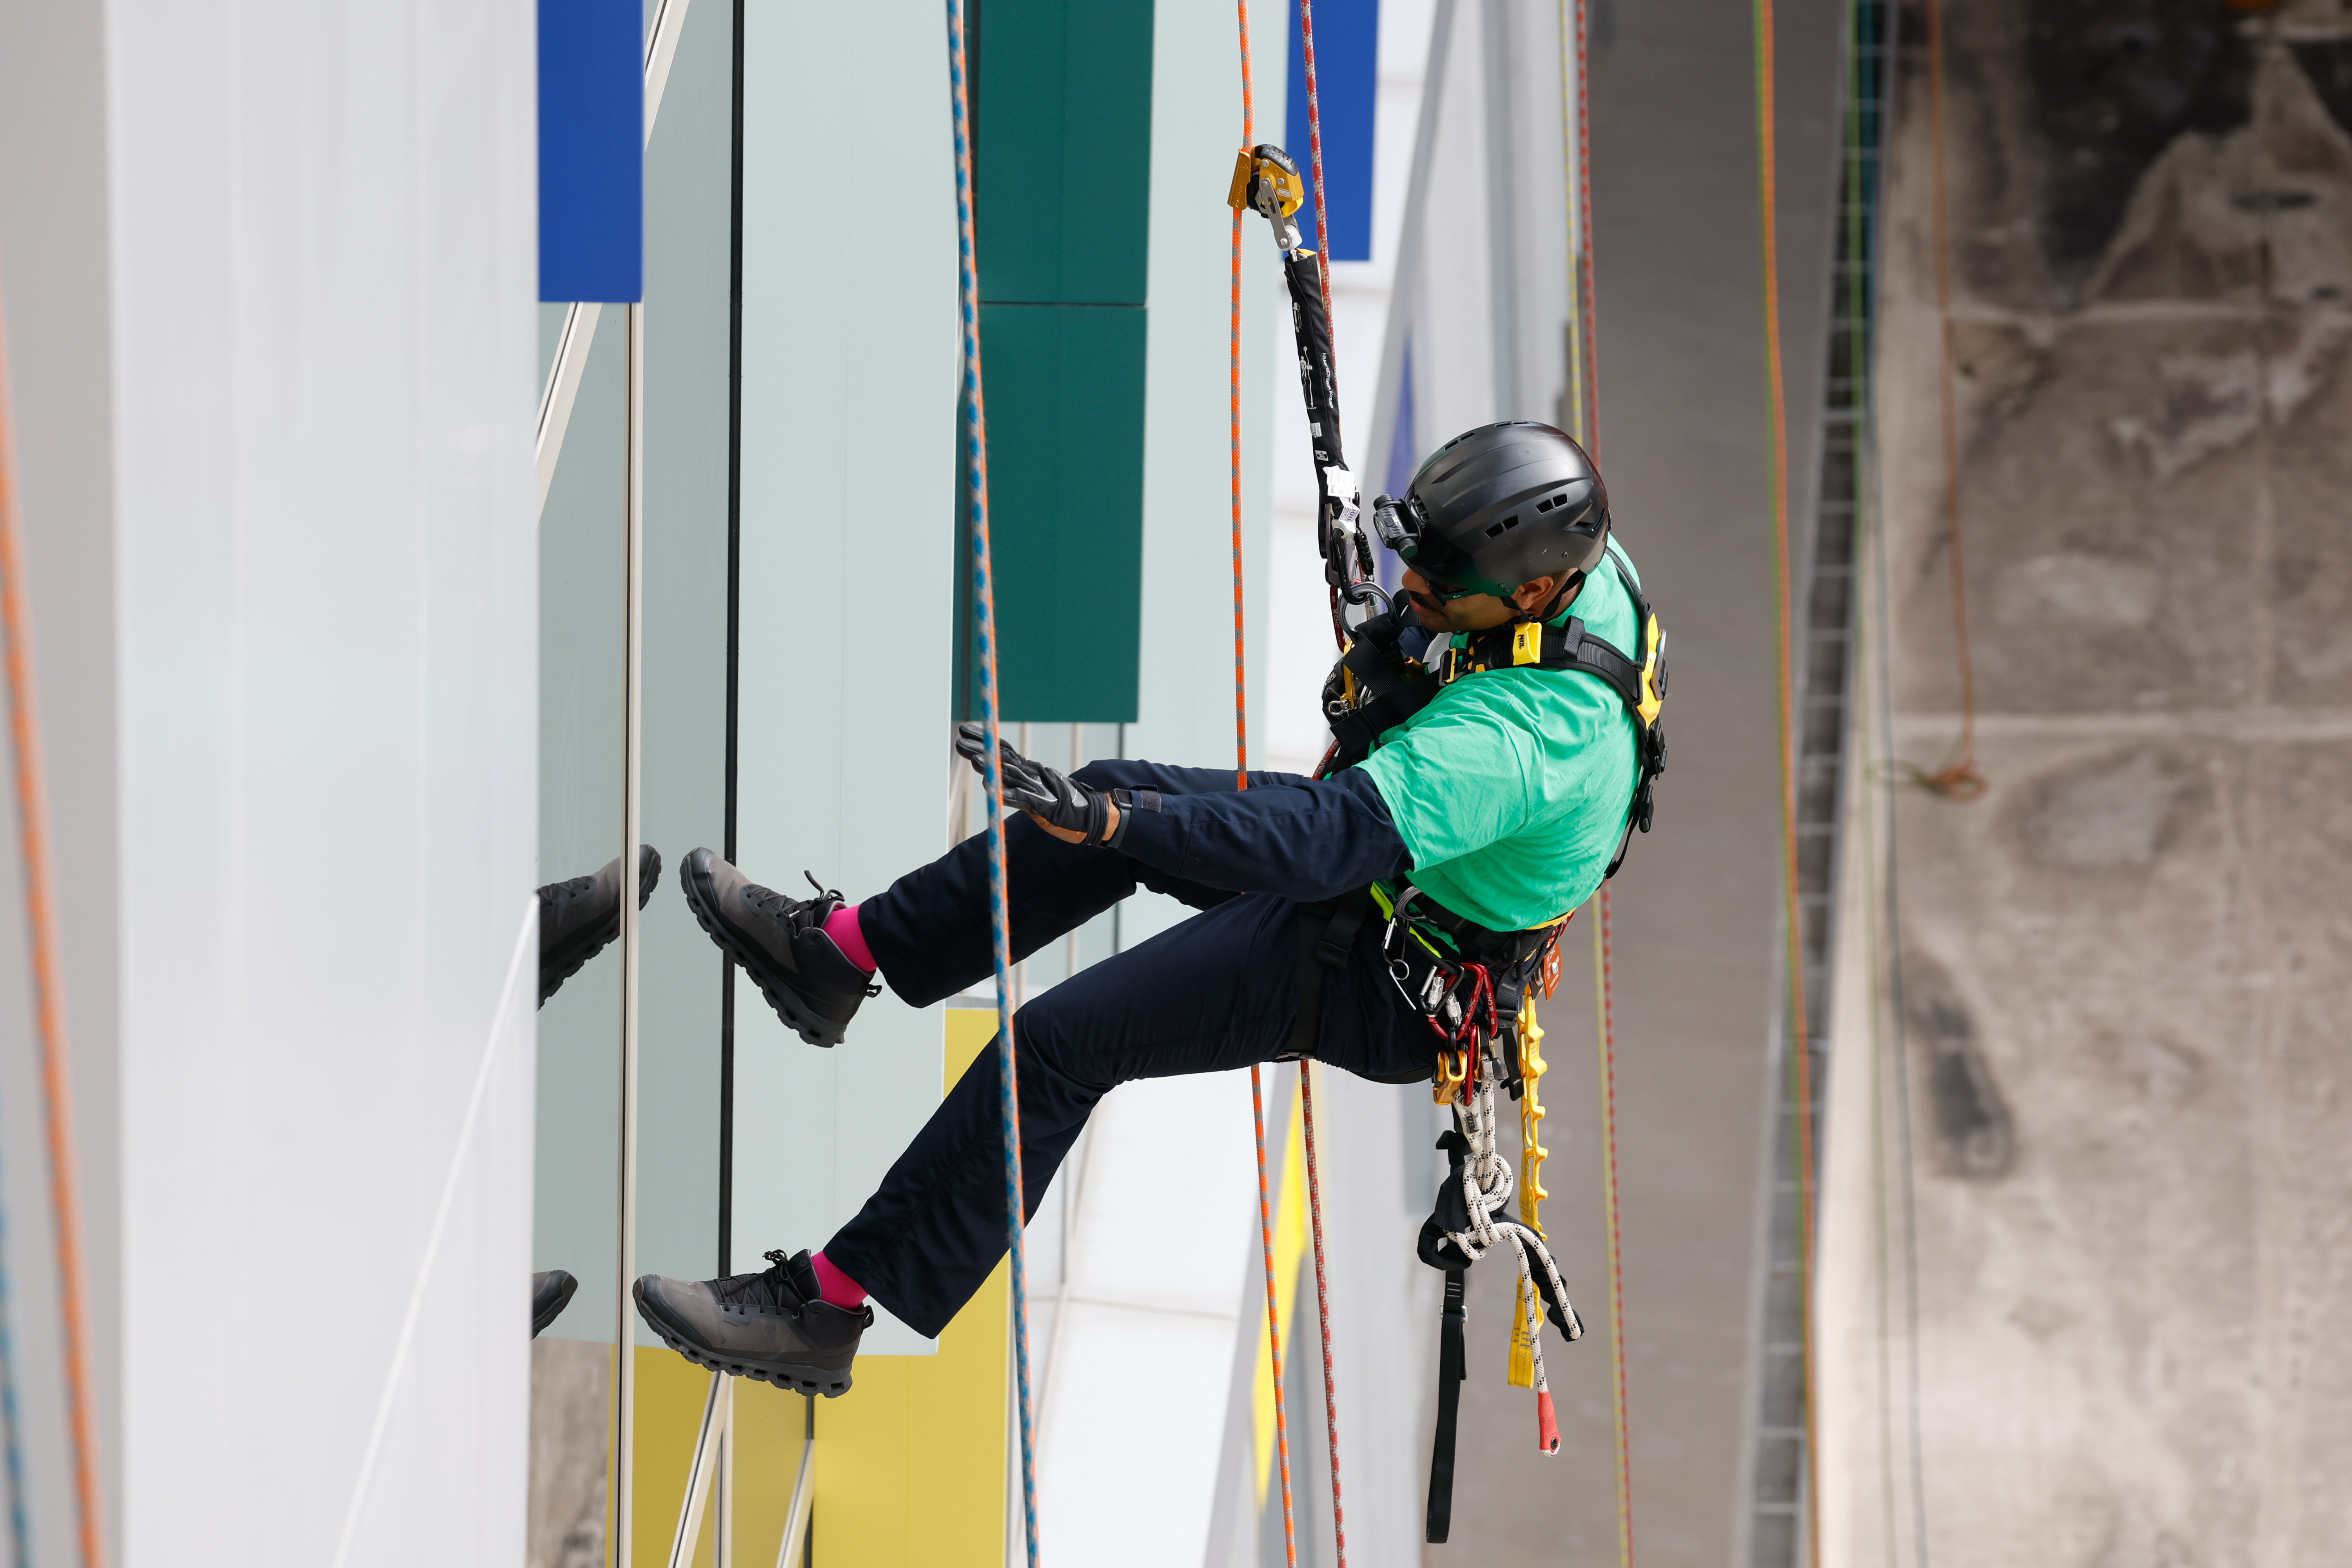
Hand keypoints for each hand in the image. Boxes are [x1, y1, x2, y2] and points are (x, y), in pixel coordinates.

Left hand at [953, 723, 1121, 845]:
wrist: (1094, 817)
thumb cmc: (1063, 807)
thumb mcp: (1035, 794)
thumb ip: (1015, 786)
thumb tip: (990, 781)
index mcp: (1029, 771)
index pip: (1002, 750)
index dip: (983, 740)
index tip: (963, 729)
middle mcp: (1032, 776)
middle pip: (1003, 758)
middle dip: (981, 749)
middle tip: (959, 740)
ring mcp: (1039, 790)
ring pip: (1013, 776)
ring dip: (993, 768)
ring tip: (974, 760)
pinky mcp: (1046, 807)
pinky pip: (1026, 800)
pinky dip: (1012, 795)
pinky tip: (996, 791)